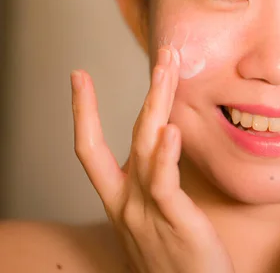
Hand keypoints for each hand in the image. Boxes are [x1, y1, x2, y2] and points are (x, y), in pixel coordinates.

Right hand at [70, 47, 233, 272]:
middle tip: (164, 54)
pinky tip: (171, 129)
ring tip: (168, 69)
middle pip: (127, 135)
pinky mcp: (173, 221)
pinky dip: (165, 154)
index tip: (79, 77)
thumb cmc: (175, 260)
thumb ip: (150, 188)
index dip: (83, 112)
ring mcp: (145, 211)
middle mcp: (126, 202)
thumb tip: (157, 155)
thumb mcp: (152, 220)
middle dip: (146, 91)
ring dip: (157, 103)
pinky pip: (163, 183)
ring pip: (146, 146)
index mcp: (120, 199)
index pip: (91, 149)